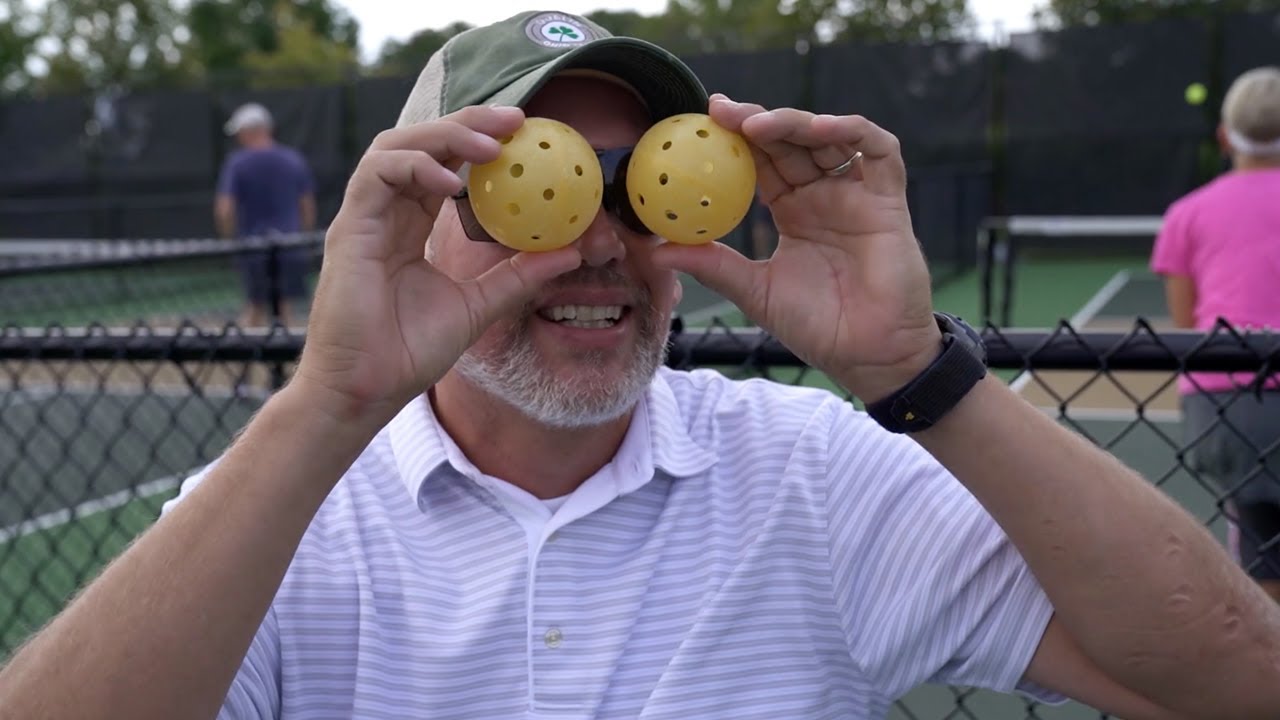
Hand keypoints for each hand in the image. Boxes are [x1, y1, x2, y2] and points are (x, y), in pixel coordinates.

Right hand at [295, 106, 581, 423]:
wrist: (366, 390)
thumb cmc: (409, 352)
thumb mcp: (479, 306)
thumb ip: (518, 276)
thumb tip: (571, 251)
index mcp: (409, 226)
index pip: (444, 165)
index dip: (479, 141)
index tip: (524, 134)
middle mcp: (385, 214)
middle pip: (421, 144)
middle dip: (467, 122)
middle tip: (515, 119)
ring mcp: (364, 218)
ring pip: (395, 147)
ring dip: (443, 137)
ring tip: (489, 147)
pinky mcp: (349, 229)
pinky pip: (377, 175)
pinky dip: (415, 168)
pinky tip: (452, 185)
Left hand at [652, 94, 940, 401]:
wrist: (867, 355)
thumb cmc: (816, 327)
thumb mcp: (754, 291)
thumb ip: (712, 266)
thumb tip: (657, 251)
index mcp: (793, 211)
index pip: (762, 161)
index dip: (735, 138)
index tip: (701, 122)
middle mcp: (824, 195)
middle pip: (791, 141)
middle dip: (757, 120)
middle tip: (720, 112)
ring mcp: (857, 194)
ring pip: (829, 137)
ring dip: (794, 122)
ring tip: (757, 125)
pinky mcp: (889, 200)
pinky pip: (880, 150)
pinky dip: (851, 130)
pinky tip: (819, 129)